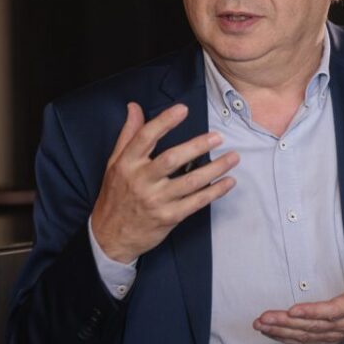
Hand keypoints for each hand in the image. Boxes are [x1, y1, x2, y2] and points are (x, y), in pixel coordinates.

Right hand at [90, 102, 238, 263]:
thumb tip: (134, 107)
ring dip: (215, 169)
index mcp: (127, 164)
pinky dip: (215, 192)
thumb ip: (128, 134)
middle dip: (197, 146)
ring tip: (233, 157)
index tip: (183, 109)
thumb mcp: (114, 163)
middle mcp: (141, 181)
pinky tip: (228, 182)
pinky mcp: (169, 217)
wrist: (110, 237)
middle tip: (218, 137)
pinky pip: (196, 202)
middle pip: (172, 159)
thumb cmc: (115, 195)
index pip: (145, 137)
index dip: (164, 121)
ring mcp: (156, 200)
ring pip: (190, 182)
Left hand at [253, 248, 343, 343]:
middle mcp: (343, 323)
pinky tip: (271, 332)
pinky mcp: (326, 337)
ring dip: (281, 331)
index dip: (313, 313)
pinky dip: (286, 338)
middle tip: (264, 318)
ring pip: (305, 335)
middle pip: (312, 326)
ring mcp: (334, 333)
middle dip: (286, 323)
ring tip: (261, 324)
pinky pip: (305, 341)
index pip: (333, 311)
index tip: (293, 310)